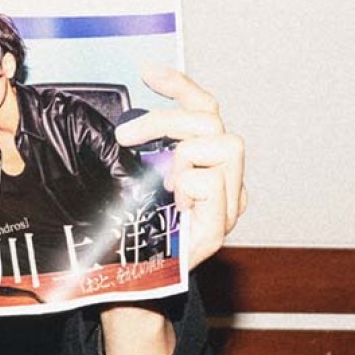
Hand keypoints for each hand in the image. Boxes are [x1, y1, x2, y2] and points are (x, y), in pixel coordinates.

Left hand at [114, 64, 246, 271]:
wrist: (134, 282)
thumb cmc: (133, 229)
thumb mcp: (133, 177)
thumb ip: (144, 150)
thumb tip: (125, 121)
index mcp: (207, 161)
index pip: (204, 109)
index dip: (181, 86)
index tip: (148, 72)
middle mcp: (226, 176)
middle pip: (213, 121)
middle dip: (168, 119)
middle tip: (126, 136)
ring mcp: (229, 201)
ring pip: (223, 146)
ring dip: (184, 158)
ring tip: (165, 185)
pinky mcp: (222, 225)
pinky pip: (210, 183)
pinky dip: (188, 188)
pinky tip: (177, 207)